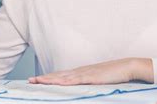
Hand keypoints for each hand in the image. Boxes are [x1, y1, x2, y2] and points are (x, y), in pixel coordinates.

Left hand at [28, 58, 152, 84]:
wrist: (127, 66)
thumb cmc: (114, 74)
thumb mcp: (98, 80)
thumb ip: (89, 83)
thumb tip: (81, 89)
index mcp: (81, 72)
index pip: (61, 75)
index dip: (48, 77)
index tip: (37, 80)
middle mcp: (80, 71)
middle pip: (58, 75)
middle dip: (44, 78)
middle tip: (30, 80)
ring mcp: (86, 73)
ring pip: (64, 77)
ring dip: (50, 79)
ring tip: (38, 81)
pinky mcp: (92, 77)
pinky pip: (77, 80)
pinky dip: (66, 81)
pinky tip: (58, 82)